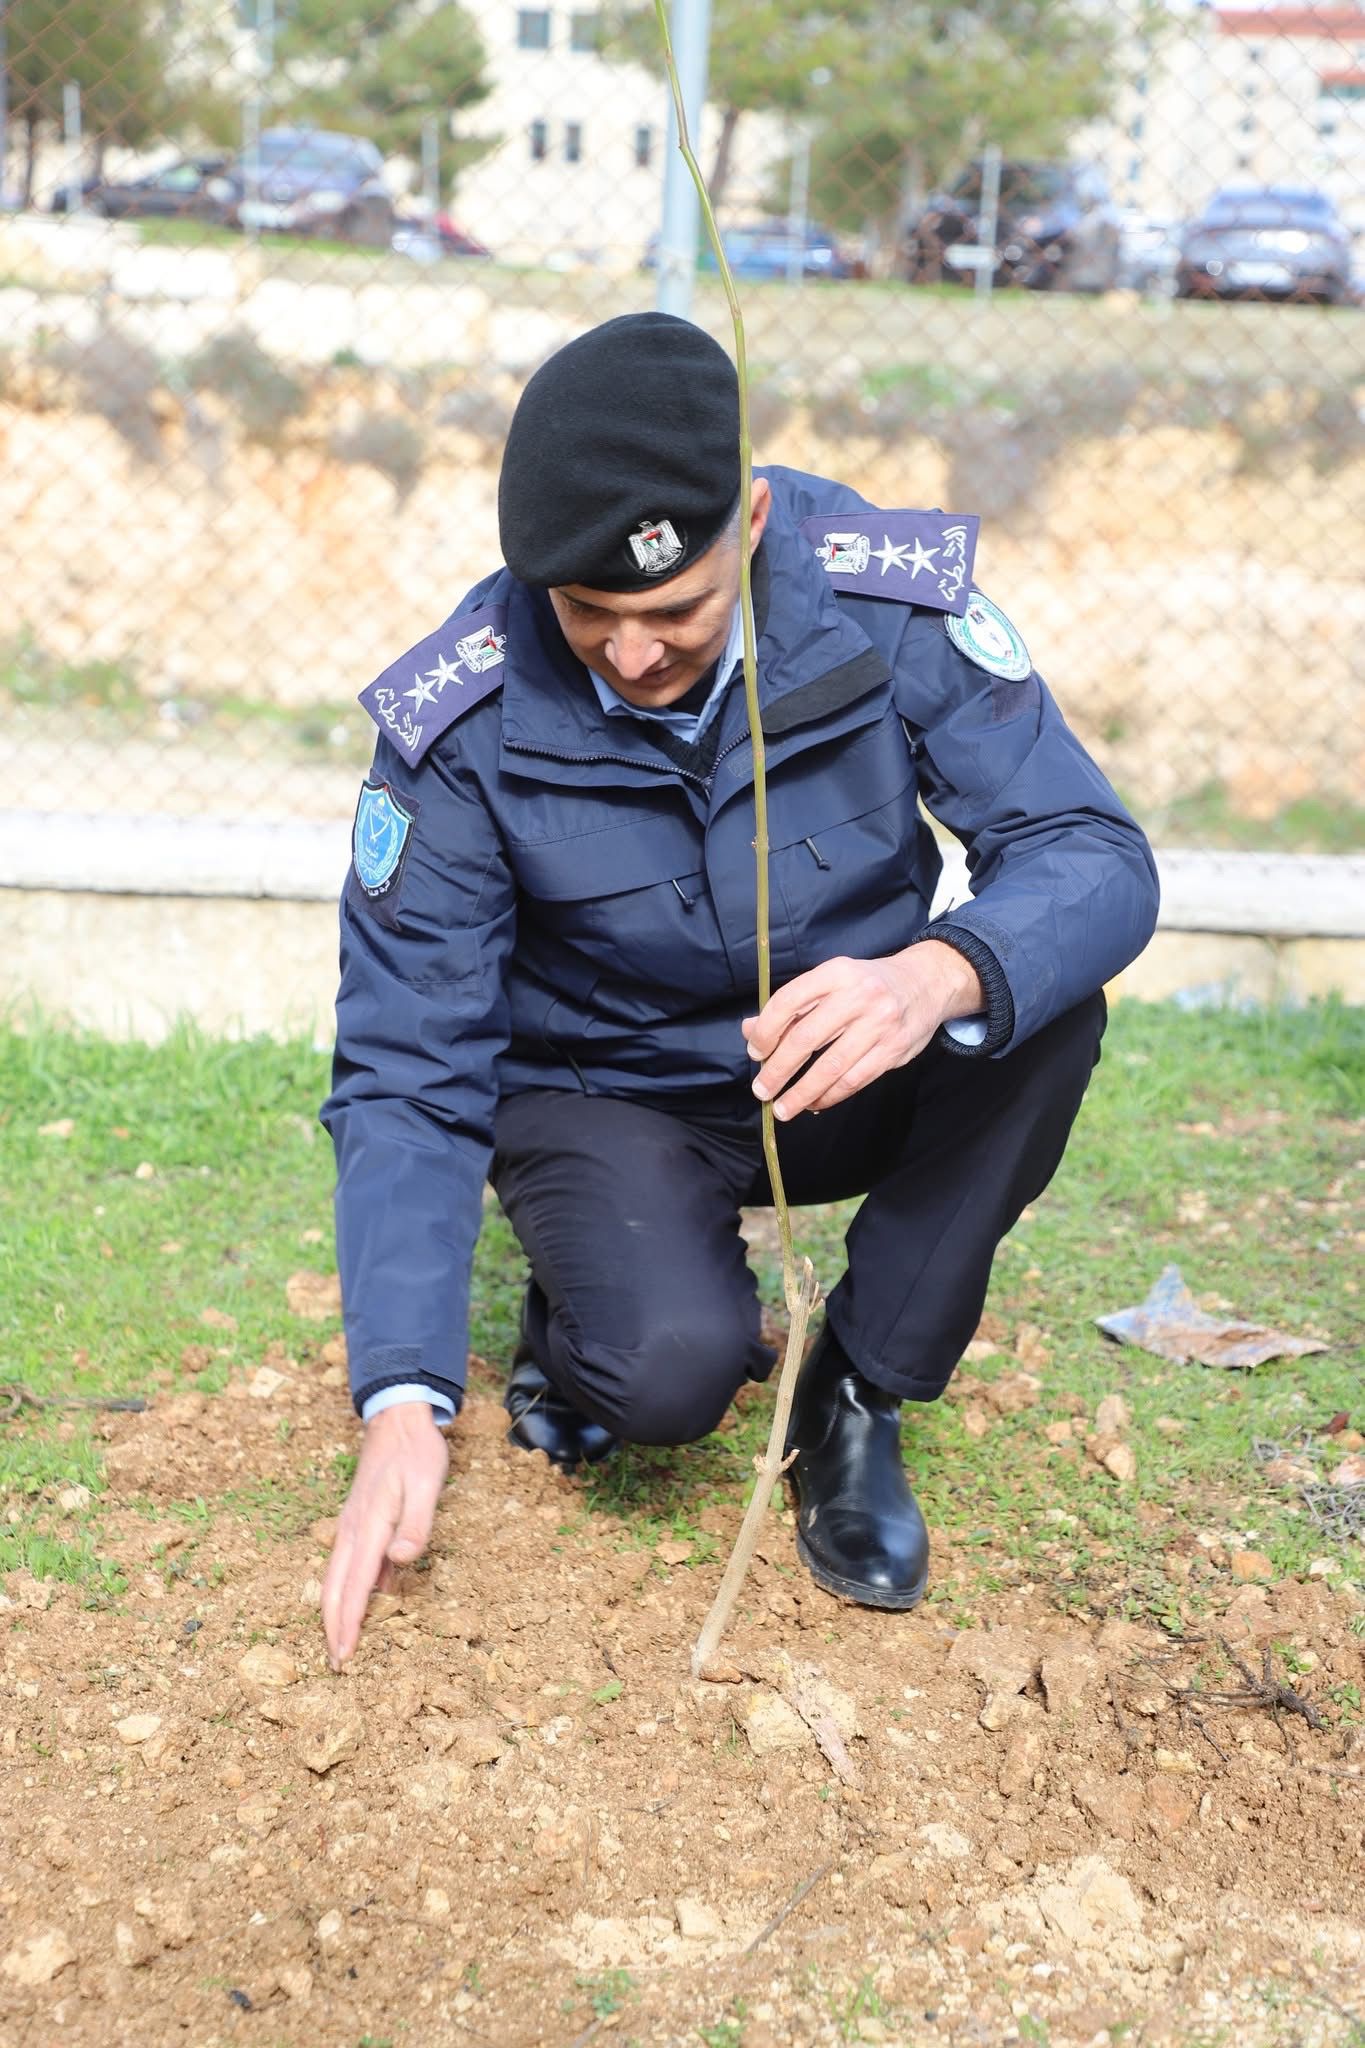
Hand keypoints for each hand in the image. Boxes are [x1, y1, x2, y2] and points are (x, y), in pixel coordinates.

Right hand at [322, 1401, 448, 1669]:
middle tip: (336, 1662)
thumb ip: (415, 1523)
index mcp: (369, 1526)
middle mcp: (353, 1530)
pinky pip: (348, 1563)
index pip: (354, 1585)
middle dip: (333, 1626)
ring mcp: (352, 1525)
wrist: (398, 1419)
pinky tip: (362, 1602)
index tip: (343, 1655)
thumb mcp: (427, 1484)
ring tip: (340, 1641)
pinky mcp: (358, 1521)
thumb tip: (399, 1560)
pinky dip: (347, 1589)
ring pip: (337, 1576)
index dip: (347, 1623)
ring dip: (336, 1610)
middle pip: (335, 1587)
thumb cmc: (416, 1452)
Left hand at [741, 941, 983, 1120]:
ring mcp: (879, 1024)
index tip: (755, 1052)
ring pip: (831, 1067)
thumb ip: (793, 1006)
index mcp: (836, 973)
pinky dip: (830, 1096)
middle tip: (762, 1091)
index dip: (767, 1030)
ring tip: (783, 1108)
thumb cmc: (868, 984)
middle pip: (807, 1038)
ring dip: (802, 1093)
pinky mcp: (893, 1050)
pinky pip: (854, 1080)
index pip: (789, 1001)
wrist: (926, 983)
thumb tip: (752, 1031)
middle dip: (778, 1069)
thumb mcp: (831, 981)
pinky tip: (814, 1103)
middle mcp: (858, 996)